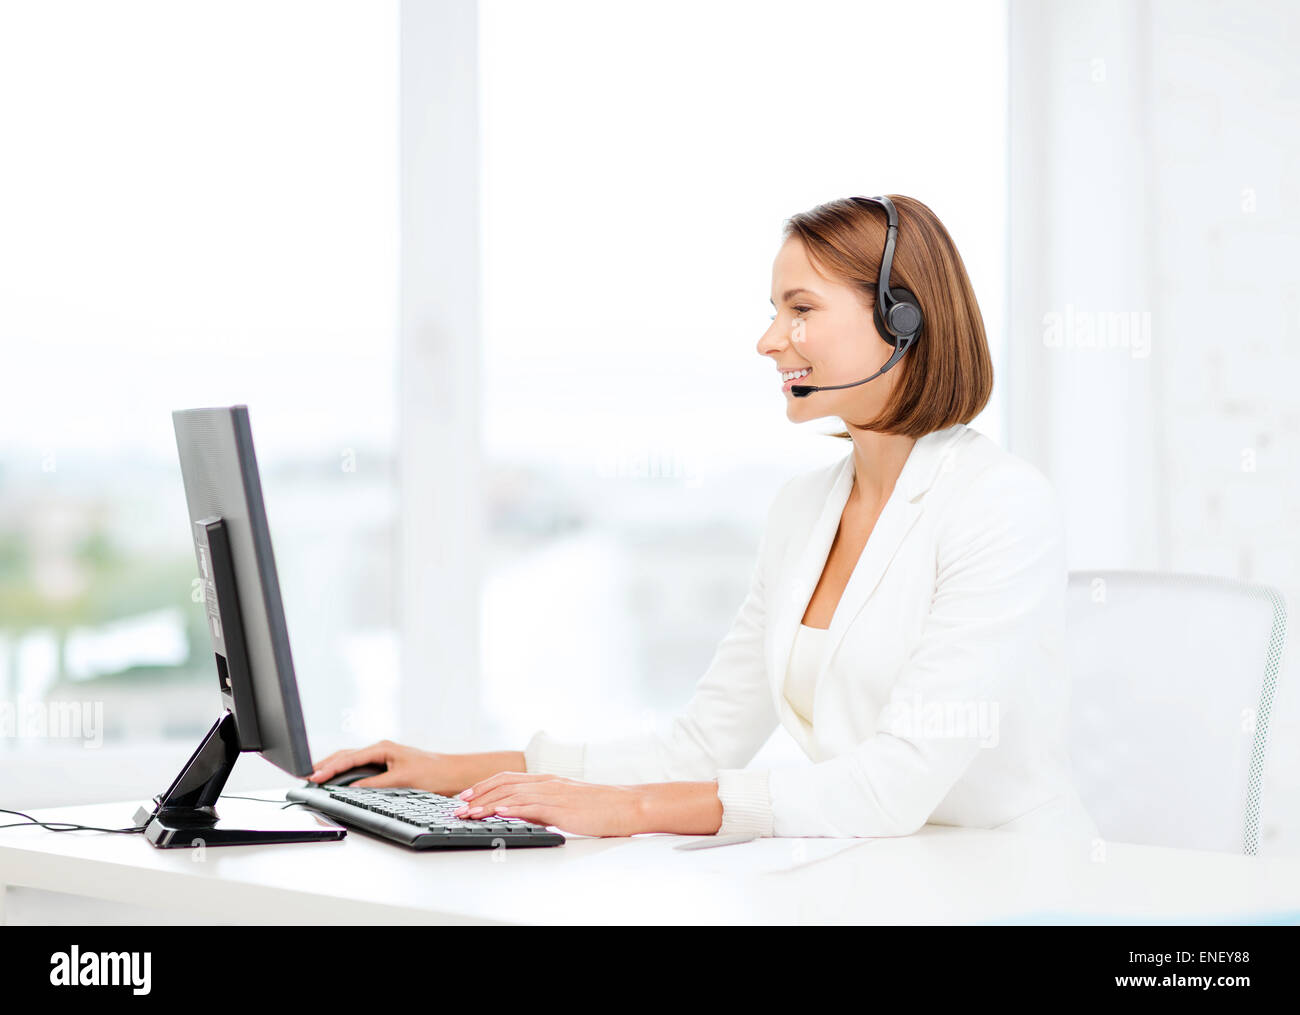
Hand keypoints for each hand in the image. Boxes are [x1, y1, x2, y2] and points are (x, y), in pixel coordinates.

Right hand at [307, 740, 470, 794]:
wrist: (452, 774)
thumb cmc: (433, 773)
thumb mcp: (402, 779)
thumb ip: (376, 784)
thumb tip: (353, 789)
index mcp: (383, 748)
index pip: (349, 758)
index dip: (329, 769)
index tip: (314, 777)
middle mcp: (380, 750)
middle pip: (345, 756)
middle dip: (324, 765)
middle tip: (304, 775)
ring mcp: (382, 757)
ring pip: (350, 761)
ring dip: (332, 768)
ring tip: (313, 777)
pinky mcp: (384, 767)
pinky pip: (358, 768)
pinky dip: (344, 773)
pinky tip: (335, 780)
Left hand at [453, 772, 645, 836]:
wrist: (627, 804)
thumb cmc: (601, 806)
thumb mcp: (568, 803)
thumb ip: (546, 804)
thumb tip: (524, 812)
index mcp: (548, 780)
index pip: (509, 778)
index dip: (485, 786)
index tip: (467, 796)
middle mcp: (548, 783)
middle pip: (505, 784)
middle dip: (479, 795)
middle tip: (460, 806)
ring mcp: (555, 793)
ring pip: (514, 794)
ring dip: (489, 803)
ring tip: (471, 812)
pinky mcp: (563, 807)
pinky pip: (534, 806)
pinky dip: (514, 808)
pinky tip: (501, 812)